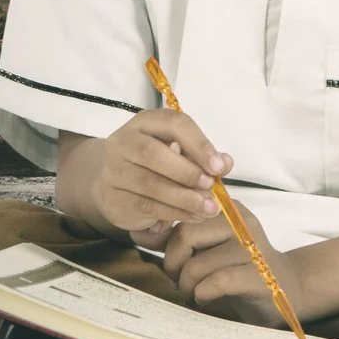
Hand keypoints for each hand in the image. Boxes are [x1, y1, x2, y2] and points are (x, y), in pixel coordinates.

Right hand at [87, 109, 228, 241]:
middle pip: (154, 154)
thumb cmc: (156, 165)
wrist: (116, 186)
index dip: (199, 144)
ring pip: (150, 184)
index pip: (173, 124)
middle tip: (210, 186)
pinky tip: (193, 216)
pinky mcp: (113, 198)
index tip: (218, 166)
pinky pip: (146, 206)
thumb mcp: (182, 154)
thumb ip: (205, 157)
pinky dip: (175, 213)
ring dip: (185, 198)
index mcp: (145, 123)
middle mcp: (123, 142)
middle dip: (188, 172)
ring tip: (208, 208)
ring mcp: (113, 171)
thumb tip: (225, 163)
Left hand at [161, 208, 309, 326]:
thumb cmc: (237, 267)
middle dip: (173, 264)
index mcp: (228, 208)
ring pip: (197, 265)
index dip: (166, 238)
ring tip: (194, 293)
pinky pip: (215, 283)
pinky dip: (203, 295)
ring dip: (187, 287)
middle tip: (180, 279)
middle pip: (184, 235)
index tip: (171, 258)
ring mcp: (252, 248)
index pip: (182, 211)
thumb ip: (173, 238)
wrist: (284, 288)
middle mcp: (241, 221)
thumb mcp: (205, 248)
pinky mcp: (259, 274)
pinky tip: (207, 298)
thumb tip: (138, 232)